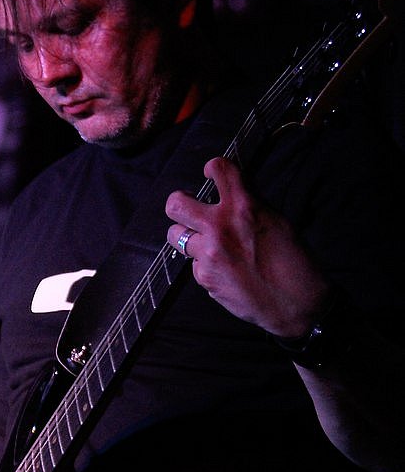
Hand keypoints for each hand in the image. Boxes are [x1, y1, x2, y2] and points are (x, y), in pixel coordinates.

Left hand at [165, 156, 329, 336]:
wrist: (295, 303)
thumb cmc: (293, 262)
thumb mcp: (277, 220)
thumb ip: (250, 203)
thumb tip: (231, 190)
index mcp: (244, 206)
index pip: (218, 168)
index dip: (212, 168)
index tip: (210, 174)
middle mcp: (220, 226)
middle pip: (175, 204)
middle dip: (179, 204)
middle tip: (188, 209)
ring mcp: (208, 254)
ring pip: (176, 236)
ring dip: (189, 237)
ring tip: (206, 243)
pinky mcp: (204, 277)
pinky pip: (193, 264)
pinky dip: (204, 265)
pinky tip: (224, 270)